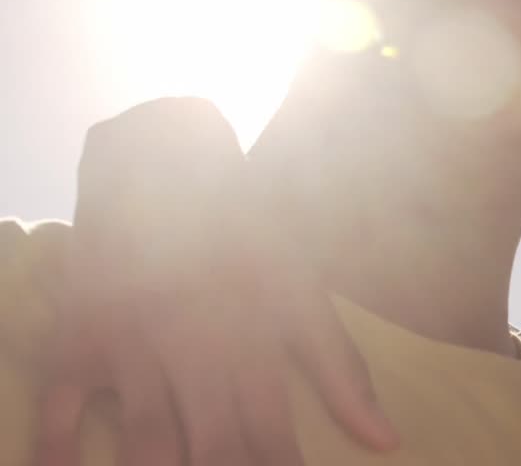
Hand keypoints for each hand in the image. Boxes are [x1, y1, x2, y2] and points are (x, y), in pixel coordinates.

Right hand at [35, 98, 398, 465]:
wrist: (164, 160)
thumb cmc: (248, 229)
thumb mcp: (305, 290)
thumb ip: (343, 372)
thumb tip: (388, 442)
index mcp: (258, 340)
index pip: (273, 439)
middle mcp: (199, 347)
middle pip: (213, 447)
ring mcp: (135, 343)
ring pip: (145, 438)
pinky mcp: (82, 335)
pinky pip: (61, 404)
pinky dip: (57, 448)